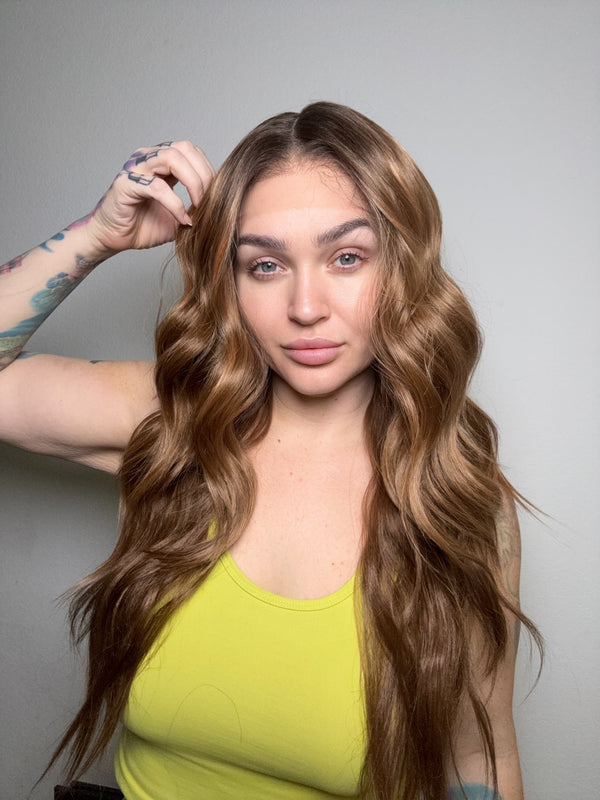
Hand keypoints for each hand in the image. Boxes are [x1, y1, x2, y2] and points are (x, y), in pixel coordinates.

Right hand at [84, 141, 213, 255]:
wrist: (114, 239)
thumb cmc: (143, 226)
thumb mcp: (180, 216)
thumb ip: (196, 207)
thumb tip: (222, 207)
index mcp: (161, 161)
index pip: (192, 151)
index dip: (208, 172)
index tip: (217, 197)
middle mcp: (148, 158)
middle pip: (185, 148)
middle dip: (204, 175)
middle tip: (211, 202)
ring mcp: (136, 168)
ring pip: (171, 158)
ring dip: (192, 183)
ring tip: (199, 207)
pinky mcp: (125, 184)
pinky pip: (157, 187)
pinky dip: (175, 205)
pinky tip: (183, 220)